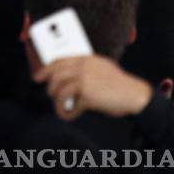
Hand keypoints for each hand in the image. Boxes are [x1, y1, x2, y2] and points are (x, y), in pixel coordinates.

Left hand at [33, 55, 152, 120]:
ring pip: (60, 90)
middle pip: (56, 75)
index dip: (46, 69)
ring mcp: (85, 81)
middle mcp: (83, 68)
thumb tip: (69, 75)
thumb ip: (88, 68)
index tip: (38, 76)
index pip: (60, 61)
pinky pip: (70, 105)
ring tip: (60, 105)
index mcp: (87, 59)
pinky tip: (67, 115)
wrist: (134, 95)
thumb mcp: (103, 68)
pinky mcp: (87, 96)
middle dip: (50, 86)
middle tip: (50, 94)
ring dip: (56, 100)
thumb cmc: (119, 84)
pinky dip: (66, 112)